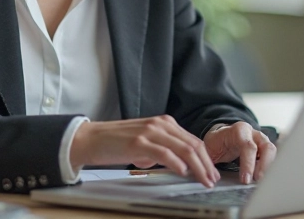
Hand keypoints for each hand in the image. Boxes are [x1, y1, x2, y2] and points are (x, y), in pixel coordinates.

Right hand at [70, 115, 220, 187]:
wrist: (90, 139)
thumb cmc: (116, 143)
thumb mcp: (145, 143)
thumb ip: (163, 149)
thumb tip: (179, 164)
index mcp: (163, 123)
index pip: (193, 141)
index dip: (206, 158)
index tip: (211, 172)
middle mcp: (160, 124)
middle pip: (193, 144)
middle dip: (206, 164)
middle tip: (212, 179)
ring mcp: (150, 132)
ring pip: (183, 149)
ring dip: (197, 167)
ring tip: (203, 179)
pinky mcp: (139, 142)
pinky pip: (164, 153)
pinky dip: (177, 163)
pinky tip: (183, 172)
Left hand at [203, 122, 276, 184]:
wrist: (220, 137)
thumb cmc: (215, 143)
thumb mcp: (209, 149)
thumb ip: (208, 160)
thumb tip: (207, 175)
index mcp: (239, 130)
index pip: (248, 146)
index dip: (248, 164)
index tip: (245, 180)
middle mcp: (252, 133)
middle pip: (266, 147)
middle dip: (264, 166)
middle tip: (258, 181)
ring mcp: (260, 139)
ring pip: (272, 151)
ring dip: (269, 167)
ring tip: (261, 182)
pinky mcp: (264, 148)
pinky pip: (272, 157)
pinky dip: (269, 167)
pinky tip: (263, 177)